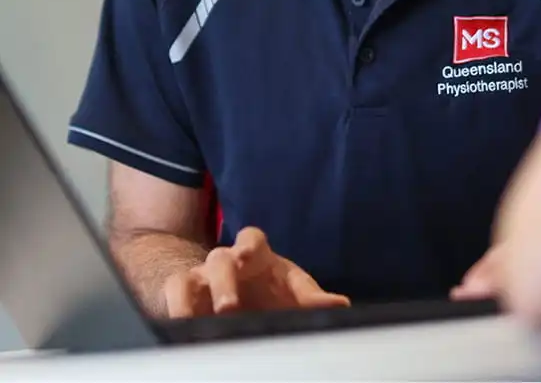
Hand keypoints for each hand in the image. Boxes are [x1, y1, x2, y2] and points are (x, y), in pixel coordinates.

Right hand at [164, 227, 350, 317]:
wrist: (235, 299)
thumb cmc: (270, 292)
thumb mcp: (292, 292)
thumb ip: (312, 299)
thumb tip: (341, 305)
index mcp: (256, 255)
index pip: (250, 238)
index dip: (248, 244)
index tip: (248, 255)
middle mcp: (226, 262)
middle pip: (220, 259)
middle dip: (223, 281)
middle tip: (229, 305)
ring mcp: (201, 279)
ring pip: (190, 278)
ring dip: (195, 299)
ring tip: (205, 322)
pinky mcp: (183, 298)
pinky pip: (173, 296)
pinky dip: (176, 310)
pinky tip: (183, 329)